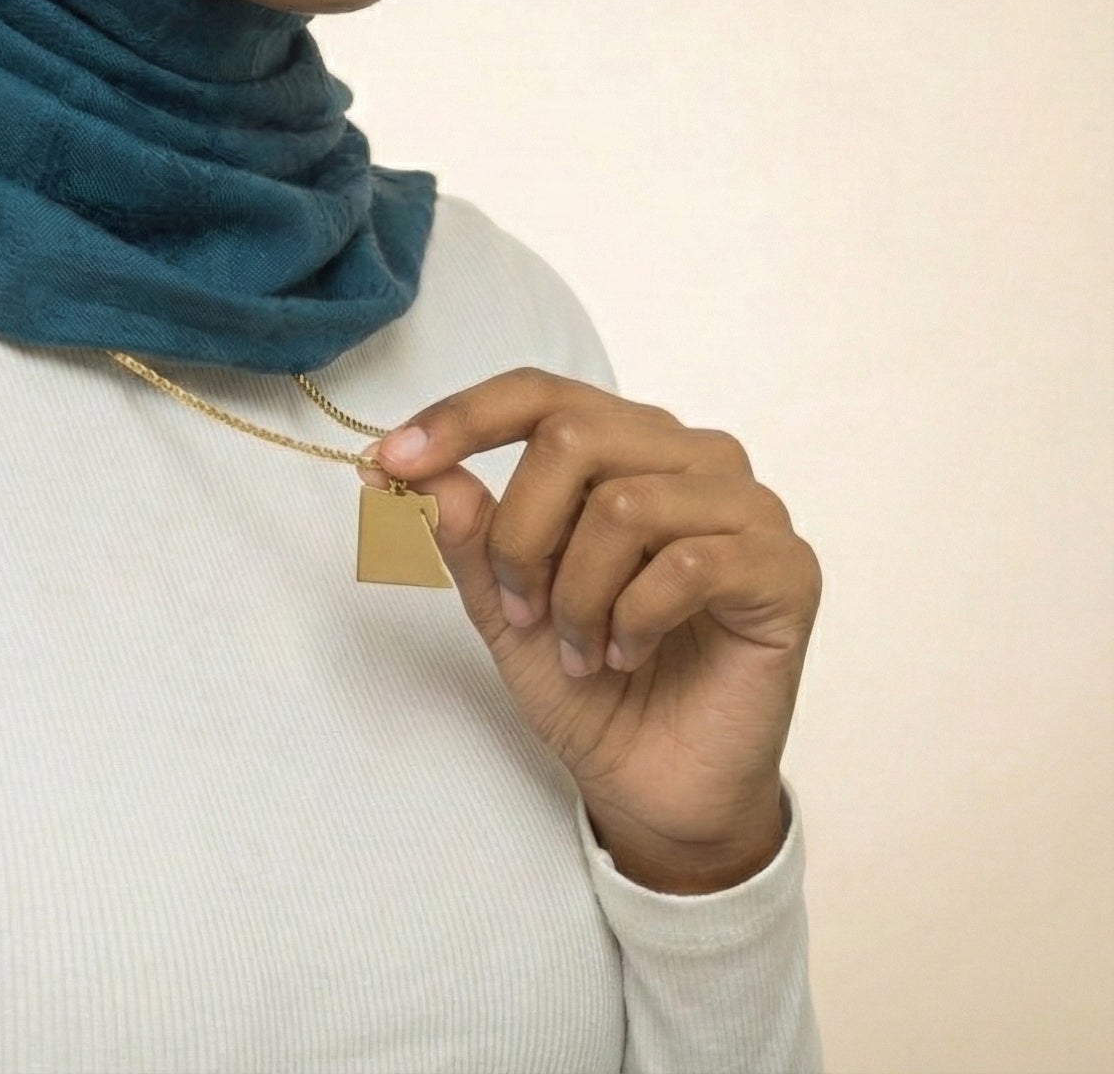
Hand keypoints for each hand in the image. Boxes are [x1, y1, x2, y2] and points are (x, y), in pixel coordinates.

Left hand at [361, 369, 819, 893]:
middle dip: (522, 534)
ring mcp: (748, 506)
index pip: (539, 393)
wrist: (655, 783)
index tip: (390, 461)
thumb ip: (465, 529)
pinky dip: (634, 619)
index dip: (459, 419)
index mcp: (624, 444)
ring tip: (578, 647)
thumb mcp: (502, 601)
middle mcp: (691, 457)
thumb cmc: (585, 679)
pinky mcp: (787, 568)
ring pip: (624, 504)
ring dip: (577, 593)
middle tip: (522, 612)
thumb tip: (412, 466)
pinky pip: (687, 564)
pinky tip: (628, 654)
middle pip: (574, 437)